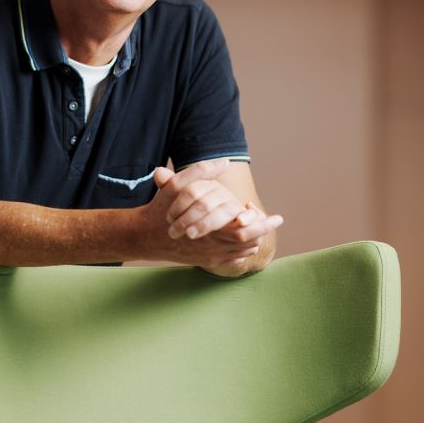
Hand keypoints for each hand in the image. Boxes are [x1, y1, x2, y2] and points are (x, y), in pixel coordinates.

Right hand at [140, 161, 282, 269]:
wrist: (145, 236)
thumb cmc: (162, 208)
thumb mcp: (178, 186)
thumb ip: (201, 172)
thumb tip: (224, 161)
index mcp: (209, 227)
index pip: (245, 230)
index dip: (263, 224)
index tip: (278, 217)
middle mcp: (211, 245)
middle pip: (248, 242)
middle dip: (264, 231)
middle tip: (276, 221)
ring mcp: (209, 255)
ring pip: (241, 252)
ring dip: (255, 240)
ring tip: (263, 228)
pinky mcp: (205, 261)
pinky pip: (232, 259)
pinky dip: (243, 250)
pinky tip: (247, 240)